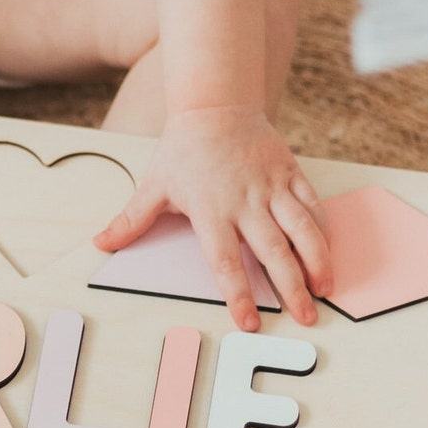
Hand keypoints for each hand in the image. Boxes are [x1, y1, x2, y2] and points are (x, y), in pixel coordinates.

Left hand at [94, 105, 332, 332]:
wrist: (215, 105)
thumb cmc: (183, 149)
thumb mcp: (153, 184)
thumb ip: (131, 219)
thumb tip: (100, 243)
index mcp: (210, 210)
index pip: (224, 261)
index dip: (238, 294)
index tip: (249, 321)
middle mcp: (245, 202)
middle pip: (273, 252)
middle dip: (291, 288)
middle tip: (305, 318)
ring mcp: (271, 187)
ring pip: (302, 229)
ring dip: (318, 262)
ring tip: (325, 291)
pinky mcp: (291, 173)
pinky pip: (313, 205)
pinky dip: (323, 230)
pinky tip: (327, 253)